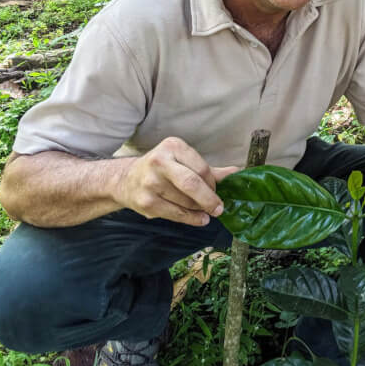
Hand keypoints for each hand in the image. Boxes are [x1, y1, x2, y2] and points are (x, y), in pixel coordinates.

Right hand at [114, 137, 238, 225]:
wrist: (126, 180)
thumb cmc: (163, 169)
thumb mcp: (184, 161)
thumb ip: (210, 169)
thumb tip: (237, 173)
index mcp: (173, 146)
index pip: (201, 167)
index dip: (213, 183)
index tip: (218, 190)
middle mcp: (160, 162)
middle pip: (192, 183)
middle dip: (209, 199)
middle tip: (219, 208)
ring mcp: (150, 183)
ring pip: (185, 201)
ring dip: (200, 209)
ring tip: (205, 210)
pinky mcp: (146, 202)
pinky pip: (176, 214)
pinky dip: (192, 219)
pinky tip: (200, 219)